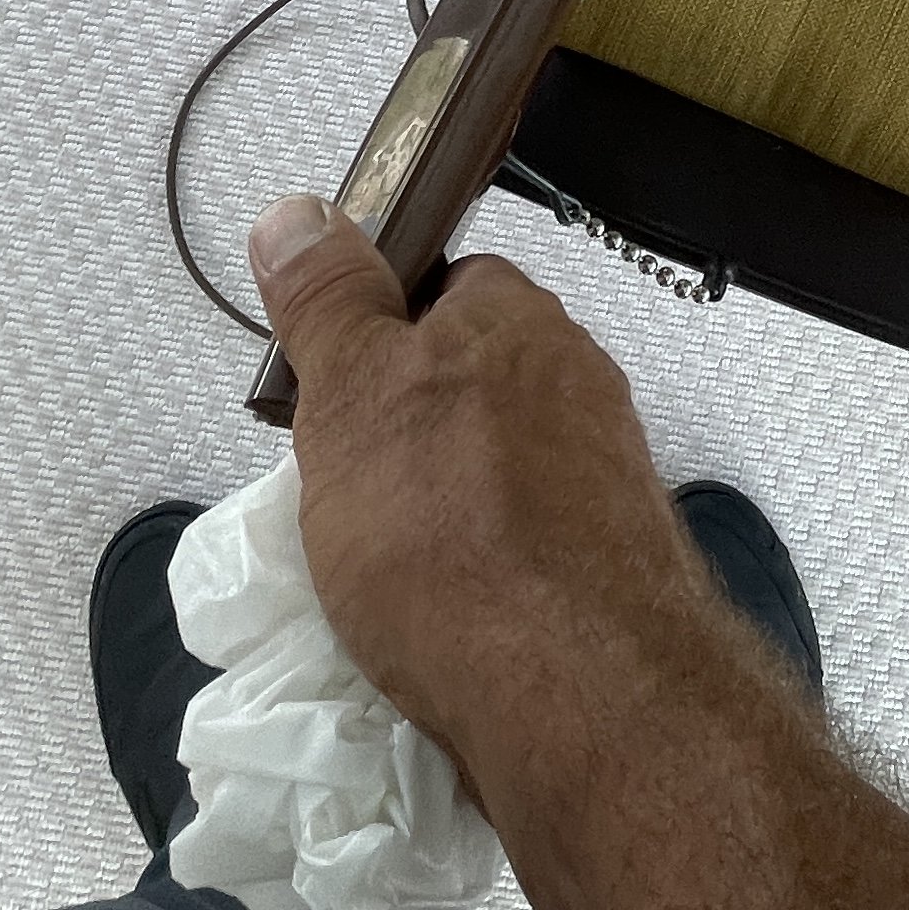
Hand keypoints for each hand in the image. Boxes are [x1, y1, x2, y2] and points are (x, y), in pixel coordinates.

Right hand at [244, 198, 720, 841]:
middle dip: (400, 442)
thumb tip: (298, 214)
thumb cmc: (450, 531)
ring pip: (492, 482)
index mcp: (520, 321)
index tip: (327, 401)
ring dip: (435, 521)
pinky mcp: (610, 575)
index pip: (444, 288)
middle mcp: (578, 388)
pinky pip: (523, 559)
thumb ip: (328, 303)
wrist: (578, 695)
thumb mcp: (354, 393)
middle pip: (466, 391)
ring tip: (376, 583)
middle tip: (340, 501)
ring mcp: (603, 484)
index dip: (376, 338)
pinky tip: (437, 632)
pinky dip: (477, 587)